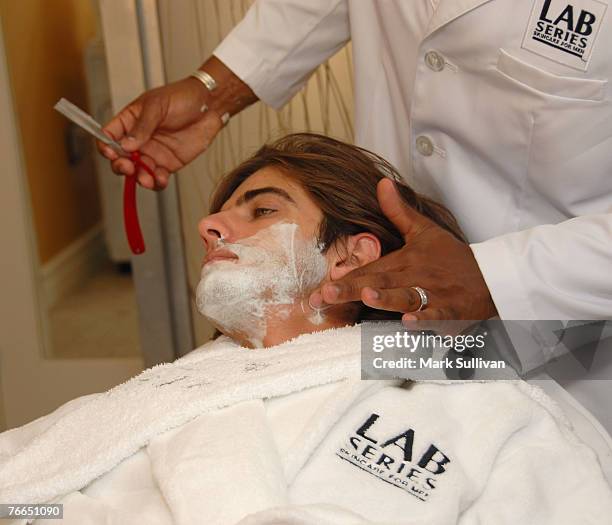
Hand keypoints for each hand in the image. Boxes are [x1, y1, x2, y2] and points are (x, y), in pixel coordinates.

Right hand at [96, 77, 222, 189]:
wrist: (209, 106)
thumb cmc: (182, 97)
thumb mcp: (157, 105)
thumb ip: (142, 126)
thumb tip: (126, 144)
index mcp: (130, 121)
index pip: (109, 136)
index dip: (106, 145)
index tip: (110, 152)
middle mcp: (139, 140)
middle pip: (121, 158)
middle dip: (121, 166)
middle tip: (128, 167)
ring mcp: (153, 153)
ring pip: (139, 171)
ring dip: (140, 178)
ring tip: (146, 178)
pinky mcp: (168, 163)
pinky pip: (158, 177)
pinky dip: (157, 182)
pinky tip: (160, 179)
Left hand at [309, 178, 497, 320]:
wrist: (491, 276)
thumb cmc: (452, 257)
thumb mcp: (425, 231)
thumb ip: (398, 212)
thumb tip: (381, 183)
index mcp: (405, 261)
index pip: (369, 270)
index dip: (344, 279)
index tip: (321, 288)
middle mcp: (415, 278)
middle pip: (380, 284)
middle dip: (352, 291)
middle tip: (325, 296)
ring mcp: (434, 295)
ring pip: (407, 297)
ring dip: (388, 298)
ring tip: (368, 296)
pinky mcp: (451, 312)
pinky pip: (438, 316)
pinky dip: (425, 320)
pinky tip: (409, 322)